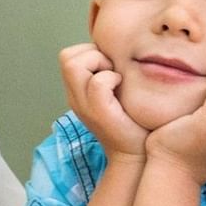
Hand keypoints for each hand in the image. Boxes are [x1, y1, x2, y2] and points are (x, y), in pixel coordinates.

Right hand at [59, 43, 147, 159]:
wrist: (138, 155)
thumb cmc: (134, 122)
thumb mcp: (117, 92)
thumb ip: (111, 72)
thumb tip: (121, 49)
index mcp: (77, 91)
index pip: (69, 56)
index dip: (90, 53)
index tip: (111, 67)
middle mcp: (75, 97)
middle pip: (67, 57)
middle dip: (92, 54)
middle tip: (113, 71)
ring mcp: (84, 106)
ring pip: (74, 64)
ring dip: (98, 63)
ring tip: (115, 78)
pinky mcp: (99, 113)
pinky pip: (97, 83)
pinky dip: (111, 79)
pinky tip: (122, 87)